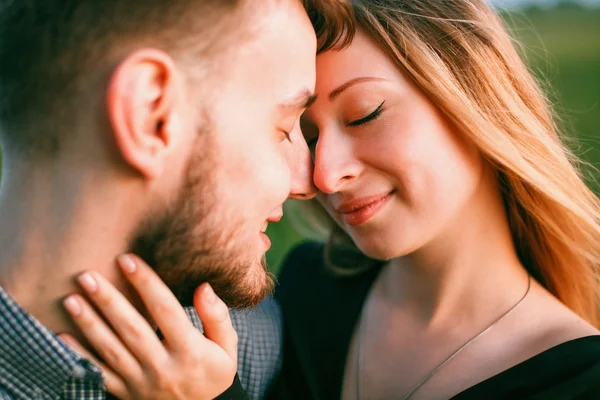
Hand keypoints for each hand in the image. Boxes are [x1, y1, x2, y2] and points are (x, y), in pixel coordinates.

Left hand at [60, 254, 237, 399]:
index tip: (127, 259)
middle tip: (86, 275)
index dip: (146, 283)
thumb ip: (217, 317)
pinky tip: (60, 336)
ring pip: (111, 349)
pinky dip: (78, 356)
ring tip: (70, 299)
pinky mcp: (126, 394)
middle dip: (108, 300)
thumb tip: (203, 287)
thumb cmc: (214, 373)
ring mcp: (141, 382)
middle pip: (132, 328)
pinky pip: (98, 374)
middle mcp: (163, 367)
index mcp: (190, 351)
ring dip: (88, 324)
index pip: (166, 311)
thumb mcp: (227, 348)